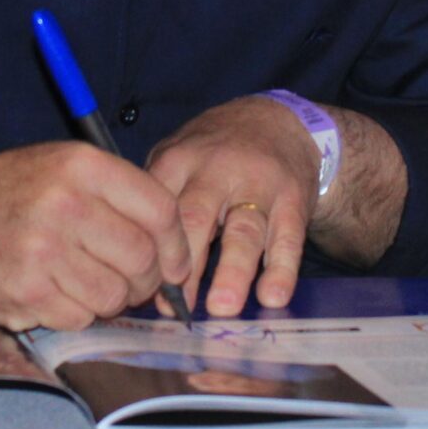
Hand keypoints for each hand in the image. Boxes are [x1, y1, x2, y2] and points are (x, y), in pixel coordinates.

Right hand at [0, 141, 192, 330]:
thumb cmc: (4, 195)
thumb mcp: (58, 166)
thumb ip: (116, 193)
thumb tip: (175, 246)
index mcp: (79, 166)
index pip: (160, 210)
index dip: (176, 245)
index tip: (175, 264)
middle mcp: (63, 204)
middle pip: (143, 259)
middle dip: (147, 280)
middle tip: (133, 282)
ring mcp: (42, 251)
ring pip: (115, 295)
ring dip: (110, 300)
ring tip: (87, 284)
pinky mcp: (25, 292)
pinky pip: (81, 318)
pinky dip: (76, 314)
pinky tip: (55, 293)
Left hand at [147, 97, 323, 316]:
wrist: (278, 121)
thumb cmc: (213, 152)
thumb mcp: (177, 157)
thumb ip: (157, 203)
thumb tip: (135, 267)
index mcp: (179, 162)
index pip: (157, 208)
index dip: (149, 249)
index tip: (142, 287)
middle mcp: (217, 172)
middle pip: (196, 219)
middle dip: (186, 264)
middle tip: (178, 307)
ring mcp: (258, 186)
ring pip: (244, 231)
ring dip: (233, 271)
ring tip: (222, 307)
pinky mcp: (292, 201)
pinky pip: (288, 238)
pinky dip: (281, 269)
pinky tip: (272, 297)